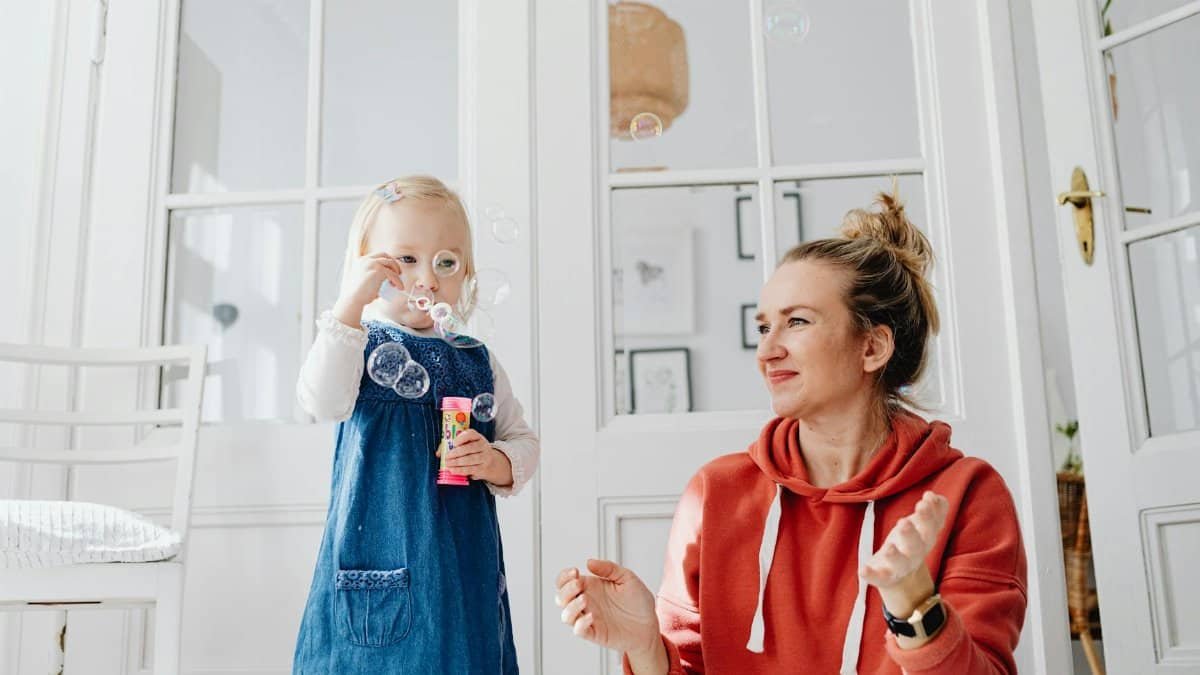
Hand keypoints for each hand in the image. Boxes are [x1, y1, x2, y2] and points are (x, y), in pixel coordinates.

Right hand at [332, 252, 405, 327]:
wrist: (354, 298)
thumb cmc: (358, 293)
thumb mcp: (364, 280)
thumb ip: (372, 276)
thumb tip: (386, 281)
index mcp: (361, 261)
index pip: (377, 256)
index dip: (386, 261)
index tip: (392, 269)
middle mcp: (366, 260)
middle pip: (385, 255)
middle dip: (393, 263)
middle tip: (398, 273)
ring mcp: (373, 264)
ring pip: (391, 263)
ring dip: (397, 272)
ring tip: (398, 282)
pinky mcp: (379, 270)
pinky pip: (393, 274)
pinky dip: (398, 281)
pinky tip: (399, 287)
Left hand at [439, 429, 512, 486]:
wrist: (492, 463)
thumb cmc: (473, 451)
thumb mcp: (467, 445)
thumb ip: (451, 445)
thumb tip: (439, 453)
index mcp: (477, 437)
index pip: (471, 434)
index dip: (462, 438)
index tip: (454, 443)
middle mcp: (482, 446)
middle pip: (470, 448)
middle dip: (457, 453)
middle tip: (447, 456)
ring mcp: (484, 457)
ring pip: (470, 459)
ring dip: (457, 462)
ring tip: (448, 464)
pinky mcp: (483, 468)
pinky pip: (471, 469)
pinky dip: (461, 470)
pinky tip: (453, 470)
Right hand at [554, 560, 661, 659]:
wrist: (650, 624)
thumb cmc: (639, 602)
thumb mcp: (627, 578)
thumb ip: (609, 568)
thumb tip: (589, 562)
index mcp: (590, 587)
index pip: (566, 581)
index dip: (564, 576)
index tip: (574, 571)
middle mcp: (586, 603)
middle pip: (561, 597)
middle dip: (565, 589)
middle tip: (579, 584)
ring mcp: (589, 618)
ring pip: (566, 616)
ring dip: (570, 606)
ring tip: (585, 599)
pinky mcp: (595, 633)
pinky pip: (579, 631)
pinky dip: (580, 624)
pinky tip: (591, 617)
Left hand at [860, 491, 948, 618]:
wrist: (902, 577)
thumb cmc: (911, 543)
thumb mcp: (922, 527)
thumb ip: (932, 511)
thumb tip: (933, 495)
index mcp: (926, 540)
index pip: (932, 527)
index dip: (931, 514)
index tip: (926, 498)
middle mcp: (915, 554)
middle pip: (917, 545)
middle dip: (911, 534)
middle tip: (904, 522)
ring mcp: (899, 567)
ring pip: (900, 563)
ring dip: (894, 555)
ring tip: (888, 547)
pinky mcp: (884, 577)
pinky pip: (878, 577)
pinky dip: (871, 575)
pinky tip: (862, 571)